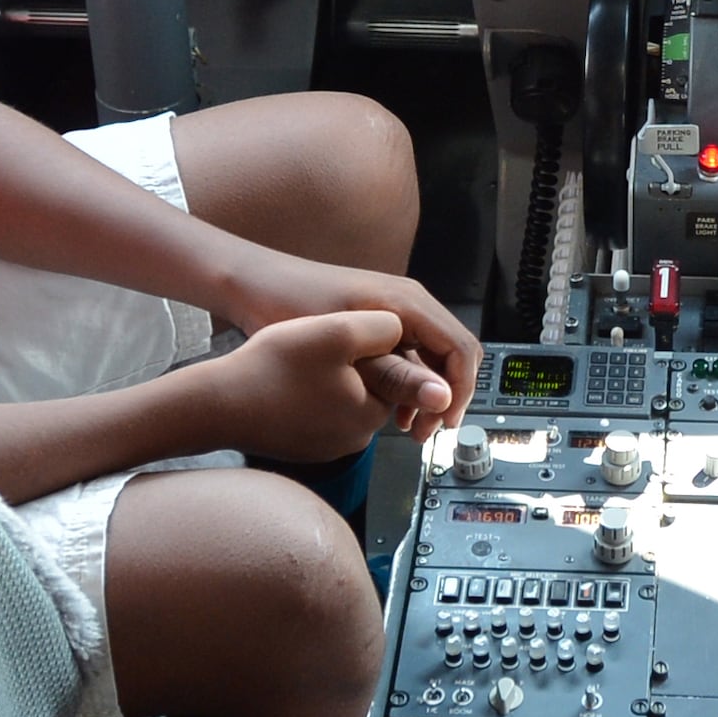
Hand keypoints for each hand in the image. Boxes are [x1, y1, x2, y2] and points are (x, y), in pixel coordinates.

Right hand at [209, 310, 436, 461]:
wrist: (216, 406)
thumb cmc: (272, 370)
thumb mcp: (337, 332)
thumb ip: (382, 331)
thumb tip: (402, 333)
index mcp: (371, 414)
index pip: (395, 373)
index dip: (370, 346)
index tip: (338, 336)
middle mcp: (355, 440)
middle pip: (369, 387)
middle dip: (350, 364)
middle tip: (313, 346)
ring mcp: (326, 447)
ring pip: (341, 399)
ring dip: (326, 378)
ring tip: (293, 363)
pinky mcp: (301, 447)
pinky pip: (317, 414)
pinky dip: (306, 396)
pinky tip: (282, 381)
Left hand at [222, 250, 479, 432]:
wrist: (257, 285)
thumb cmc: (292, 307)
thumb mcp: (346, 349)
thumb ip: (396, 375)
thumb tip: (441, 399)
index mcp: (408, 303)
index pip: (461, 349)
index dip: (460, 391)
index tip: (444, 424)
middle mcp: (409, 301)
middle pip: (452, 353)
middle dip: (446, 395)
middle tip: (425, 431)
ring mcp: (395, 309)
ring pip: (432, 356)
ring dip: (427, 392)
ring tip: (408, 426)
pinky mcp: (379, 320)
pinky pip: (410, 352)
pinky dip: (408, 382)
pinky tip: (391, 408)